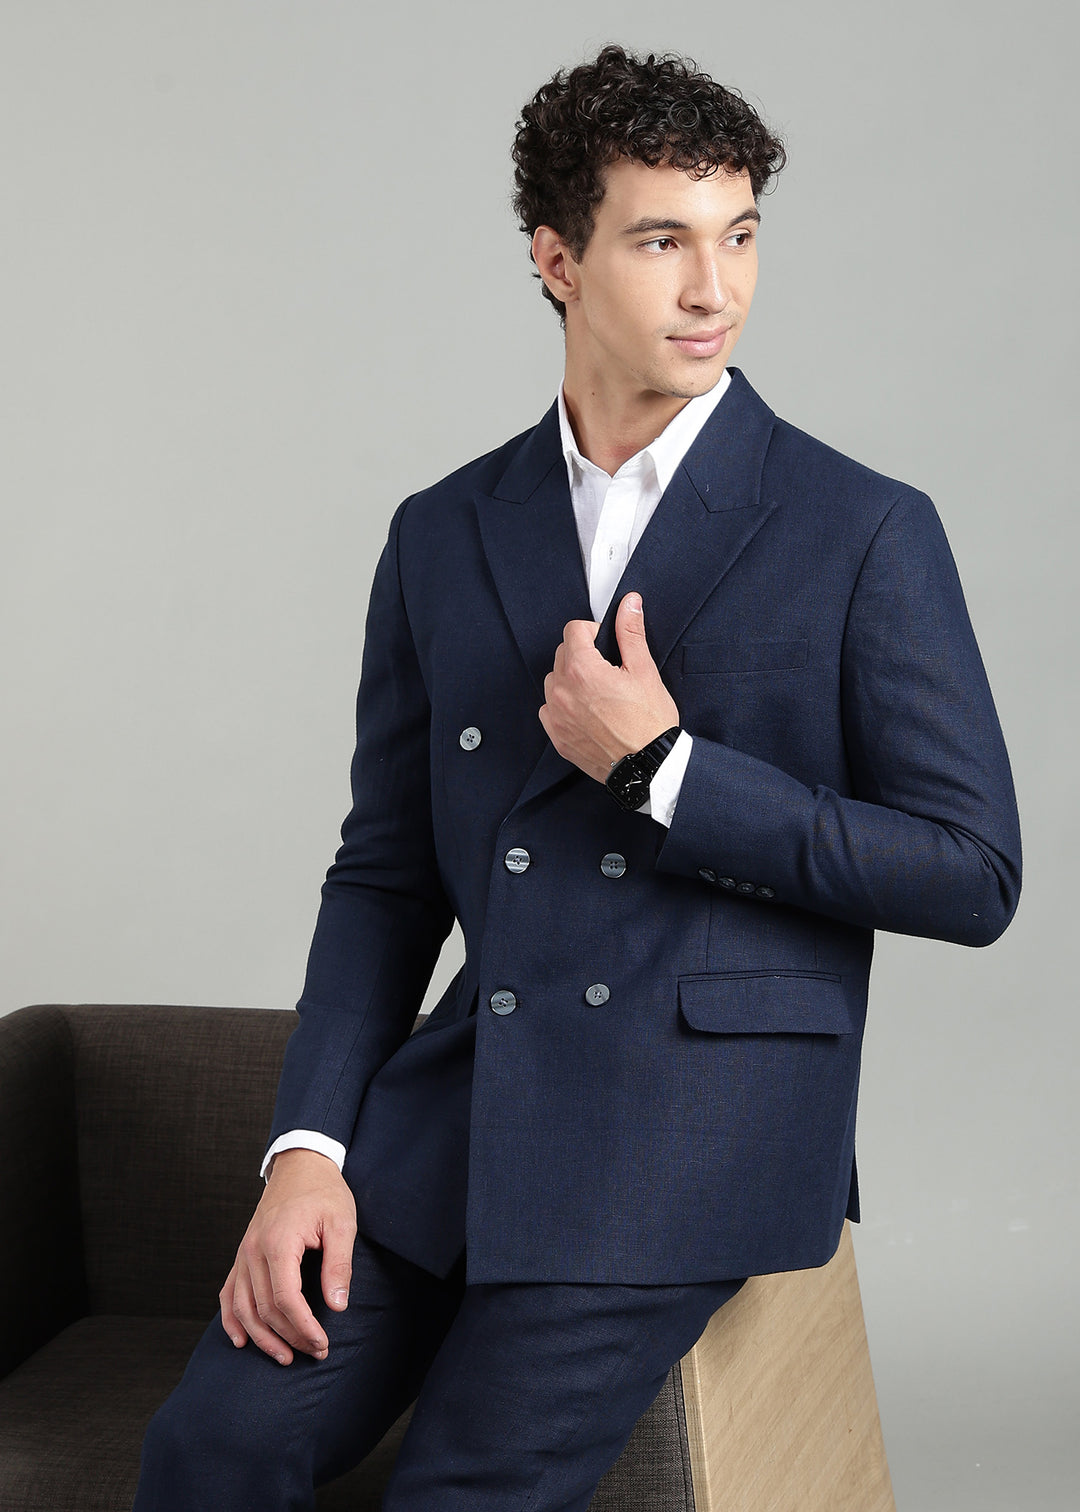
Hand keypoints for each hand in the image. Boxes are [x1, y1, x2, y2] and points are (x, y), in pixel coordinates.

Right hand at [219, 1148, 356, 1365]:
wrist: (301, 1165)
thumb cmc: (324, 1193)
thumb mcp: (342, 1223)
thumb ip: (339, 1264)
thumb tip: (337, 1306)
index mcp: (279, 1241)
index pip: (285, 1299)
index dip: (303, 1327)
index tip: (322, 1344)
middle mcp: (253, 1250)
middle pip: (265, 1308)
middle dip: (290, 1336)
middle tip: (316, 1352)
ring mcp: (243, 1253)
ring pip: (243, 1307)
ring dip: (261, 1337)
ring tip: (285, 1357)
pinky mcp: (242, 1255)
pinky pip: (229, 1293)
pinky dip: (231, 1319)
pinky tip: (241, 1340)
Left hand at [539, 592, 679, 781]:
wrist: (648, 766)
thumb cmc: (650, 723)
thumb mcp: (644, 671)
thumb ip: (630, 632)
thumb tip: (629, 604)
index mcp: (582, 670)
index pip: (573, 630)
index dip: (593, 632)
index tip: (605, 643)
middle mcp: (562, 692)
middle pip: (562, 654)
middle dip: (582, 654)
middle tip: (607, 669)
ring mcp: (556, 716)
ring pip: (554, 681)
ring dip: (570, 679)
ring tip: (597, 692)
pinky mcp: (557, 737)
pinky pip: (550, 709)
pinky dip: (563, 705)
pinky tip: (587, 712)